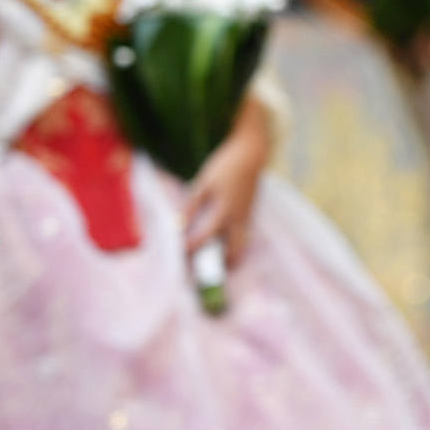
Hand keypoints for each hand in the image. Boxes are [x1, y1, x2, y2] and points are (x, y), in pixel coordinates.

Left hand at [184, 99, 270, 266]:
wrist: (251, 154)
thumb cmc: (225, 166)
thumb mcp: (203, 183)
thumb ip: (191, 205)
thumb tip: (178, 225)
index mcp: (222, 211)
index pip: (204, 238)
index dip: (191, 249)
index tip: (180, 256)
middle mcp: (237, 218)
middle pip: (232, 252)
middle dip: (220, 266)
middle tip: (206, 275)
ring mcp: (246, 215)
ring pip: (241, 244)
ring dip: (229, 256)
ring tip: (217, 266)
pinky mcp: (250, 211)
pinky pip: (244, 234)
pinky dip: (235, 243)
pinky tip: (226, 245)